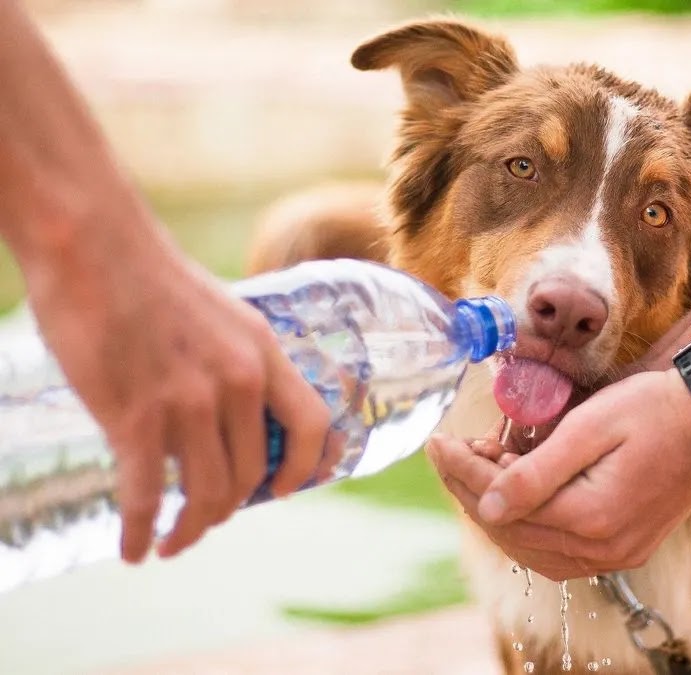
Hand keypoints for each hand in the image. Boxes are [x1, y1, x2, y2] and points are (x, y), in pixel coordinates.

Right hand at [21, 215, 330, 563]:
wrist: (93, 244)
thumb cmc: (149, 277)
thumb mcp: (222, 314)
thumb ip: (235, 362)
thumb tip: (233, 412)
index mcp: (263, 352)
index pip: (312, 424)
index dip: (305, 467)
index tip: (283, 491)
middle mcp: (237, 381)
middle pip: (251, 473)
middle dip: (229, 509)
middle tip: (205, 520)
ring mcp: (189, 401)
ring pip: (206, 493)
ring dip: (190, 529)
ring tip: (172, 542)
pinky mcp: (135, 416)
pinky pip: (147, 496)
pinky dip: (141, 532)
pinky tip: (133, 549)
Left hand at [427, 369, 690, 580]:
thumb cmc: (654, 409)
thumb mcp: (591, 426)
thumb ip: (536, 472)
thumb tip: (486, 505)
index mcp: (592, 517)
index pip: (503, 504)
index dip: (463, 472)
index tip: (438, 442)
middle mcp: (603, 549)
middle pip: (512, 531)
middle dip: (473, 490)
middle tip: (453, 451)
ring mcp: (616, 555)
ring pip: (531, 549)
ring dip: (497, 511)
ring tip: (481, 468)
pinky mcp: (625, 549)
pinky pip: (558, 553)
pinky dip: (528, 527)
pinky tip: (515, 497)